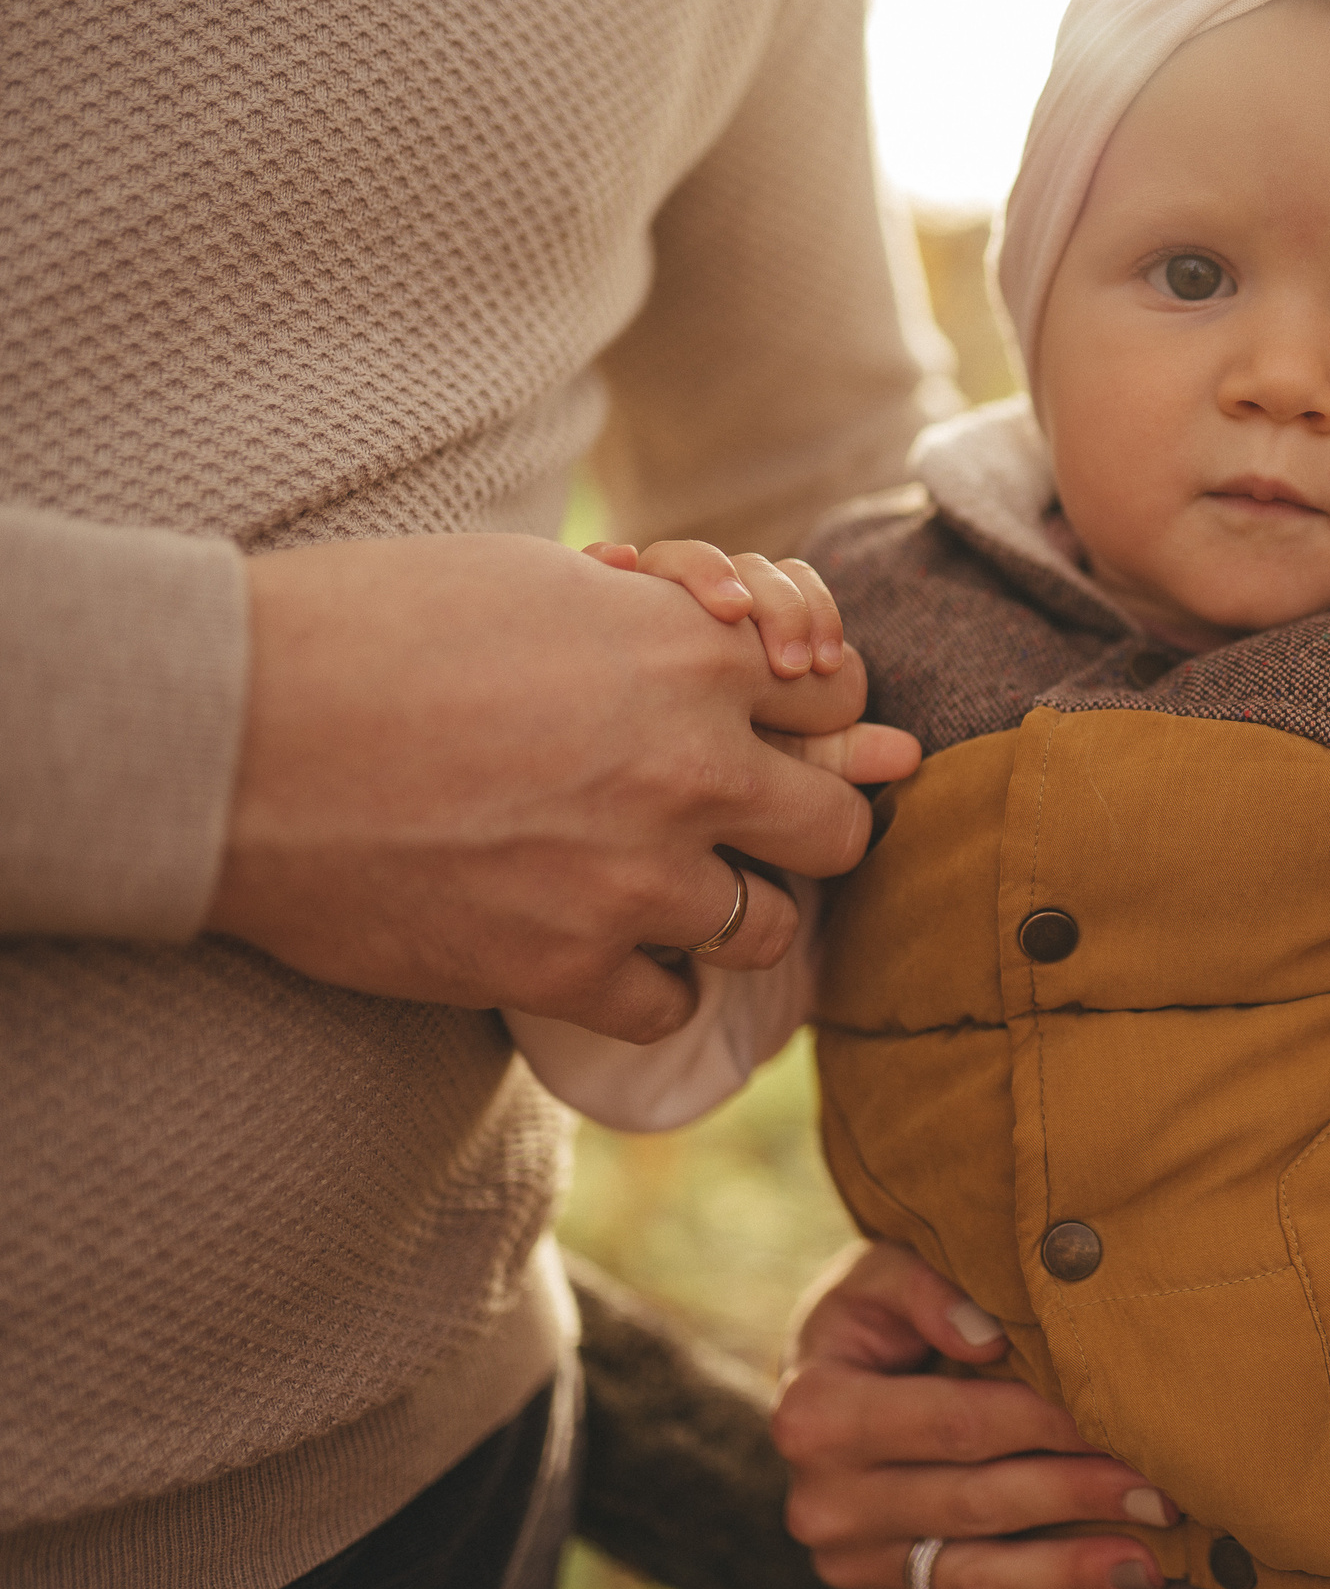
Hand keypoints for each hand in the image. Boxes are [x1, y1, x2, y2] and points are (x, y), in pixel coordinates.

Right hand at [207, 533, 911, 1039]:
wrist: (228, 732)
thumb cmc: (371, 629)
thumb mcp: (540, 585)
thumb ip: (665, 627)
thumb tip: (764, 655)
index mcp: (693, 652)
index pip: (843, 695)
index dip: (816, 716)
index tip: (775, 733)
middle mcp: (691, 767)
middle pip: (838, 826)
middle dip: (801, 825)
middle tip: (746, 827)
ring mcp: (635, 877)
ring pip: (770, 927)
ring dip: (728, 910)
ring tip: (656, 884)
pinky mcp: (564, 967)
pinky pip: (670, 1003)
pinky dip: (644, 981)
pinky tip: (595, 942)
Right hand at [774, 1243, 1176, 1588]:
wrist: (827, 1382)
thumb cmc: (872, 1317)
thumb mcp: (877, 1276)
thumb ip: (926, 1290)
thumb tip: (988, 1333)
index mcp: (818, 1413)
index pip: (956, 1423)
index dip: (1045, 1423)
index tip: (1120, 1420)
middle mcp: (825, 1500)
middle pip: (975, 1504)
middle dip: (1076, 1497)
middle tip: (1162, 1493)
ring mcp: (852, 1558)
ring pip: (972, 1577)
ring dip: (1066, 1575)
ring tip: (1149, 1565)